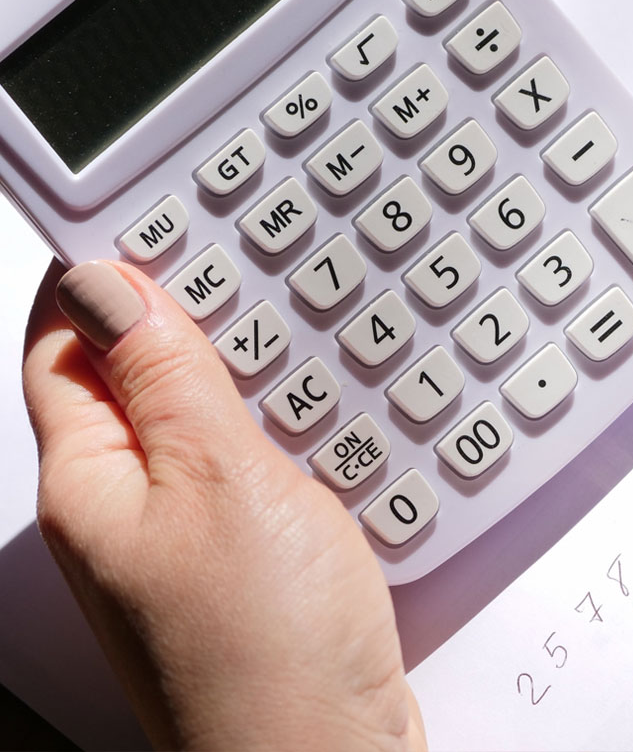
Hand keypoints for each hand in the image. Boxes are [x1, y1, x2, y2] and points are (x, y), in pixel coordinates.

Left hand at [23, 260, 426, 750]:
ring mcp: (191, 538)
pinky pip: (255, 469)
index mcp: (91, 480)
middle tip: (245, 265)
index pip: (65, 345)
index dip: (101, 277)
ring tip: (296, 331)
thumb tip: (110, 287)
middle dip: (183, 317)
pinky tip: (330, 419)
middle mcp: (129, 509)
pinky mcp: (250, 560)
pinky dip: (288, 430)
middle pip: (132, 378)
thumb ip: (169, 380)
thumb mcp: (219, 481)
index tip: (160, 222)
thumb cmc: (261, 649)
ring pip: (203, 421)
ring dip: (246, 374)